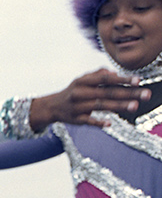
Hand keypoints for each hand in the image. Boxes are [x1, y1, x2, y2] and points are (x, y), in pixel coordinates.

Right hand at [29, 69, 150, 130]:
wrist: (52, 106)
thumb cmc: (73, 91)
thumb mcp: (82, 80)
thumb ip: (98, 74)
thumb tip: (114, 73)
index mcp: (83, 81)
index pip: (105, 78)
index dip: (122, 79)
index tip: (138, 80)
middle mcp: (80, 93)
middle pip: (107, 92)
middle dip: (128, 93)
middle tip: (145, 94)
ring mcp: (77, 106)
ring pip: (100, 106)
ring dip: (118, 106)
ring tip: (134, 106)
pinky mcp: (75, 119)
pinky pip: (88, 121)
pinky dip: (98, 122)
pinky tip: (109, 124)